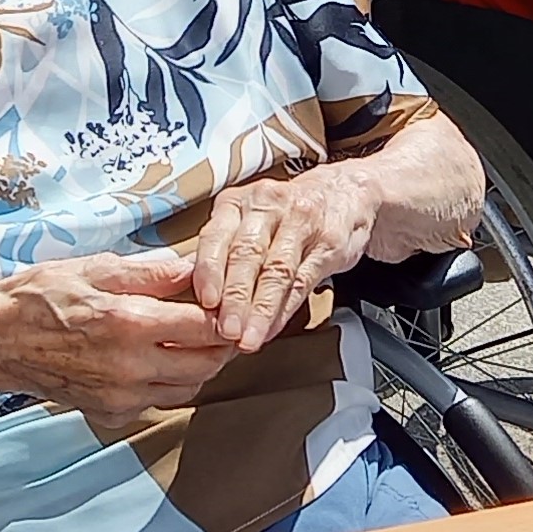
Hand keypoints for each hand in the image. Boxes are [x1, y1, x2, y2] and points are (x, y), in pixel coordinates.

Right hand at [0, 250, 235, 429]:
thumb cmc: (42, 297)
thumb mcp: (98, 269)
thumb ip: (153, 272)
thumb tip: (195, 269)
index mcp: (131, 325)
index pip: (206, 328)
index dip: (227, 314)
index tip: (232, 302)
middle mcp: (130, 369)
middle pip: (206, 365)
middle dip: (222, 344)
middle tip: (224, 322)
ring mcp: (120, 398)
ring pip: (187, 388)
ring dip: (199, 366)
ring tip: (195, 339)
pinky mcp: (109, 414)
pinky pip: (157, 402)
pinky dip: (168, 384)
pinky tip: (159, 360)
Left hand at [190, 165, 383, 353]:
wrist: (345, 193)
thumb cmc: (284, 215)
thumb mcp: (248, 221)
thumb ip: (222, 254)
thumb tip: (187, 299)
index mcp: (238, 202)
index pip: (218, 236)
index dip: (211, 271)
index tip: (205, 302)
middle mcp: (268, 205)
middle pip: (247, 254)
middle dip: (236, 297)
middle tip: (226, 331)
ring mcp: (302, 221)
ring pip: (277, 270)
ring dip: (261, 309)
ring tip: (249, 339)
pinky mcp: (329, 242)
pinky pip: (303, 279)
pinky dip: (286, 308)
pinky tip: (273, 327)